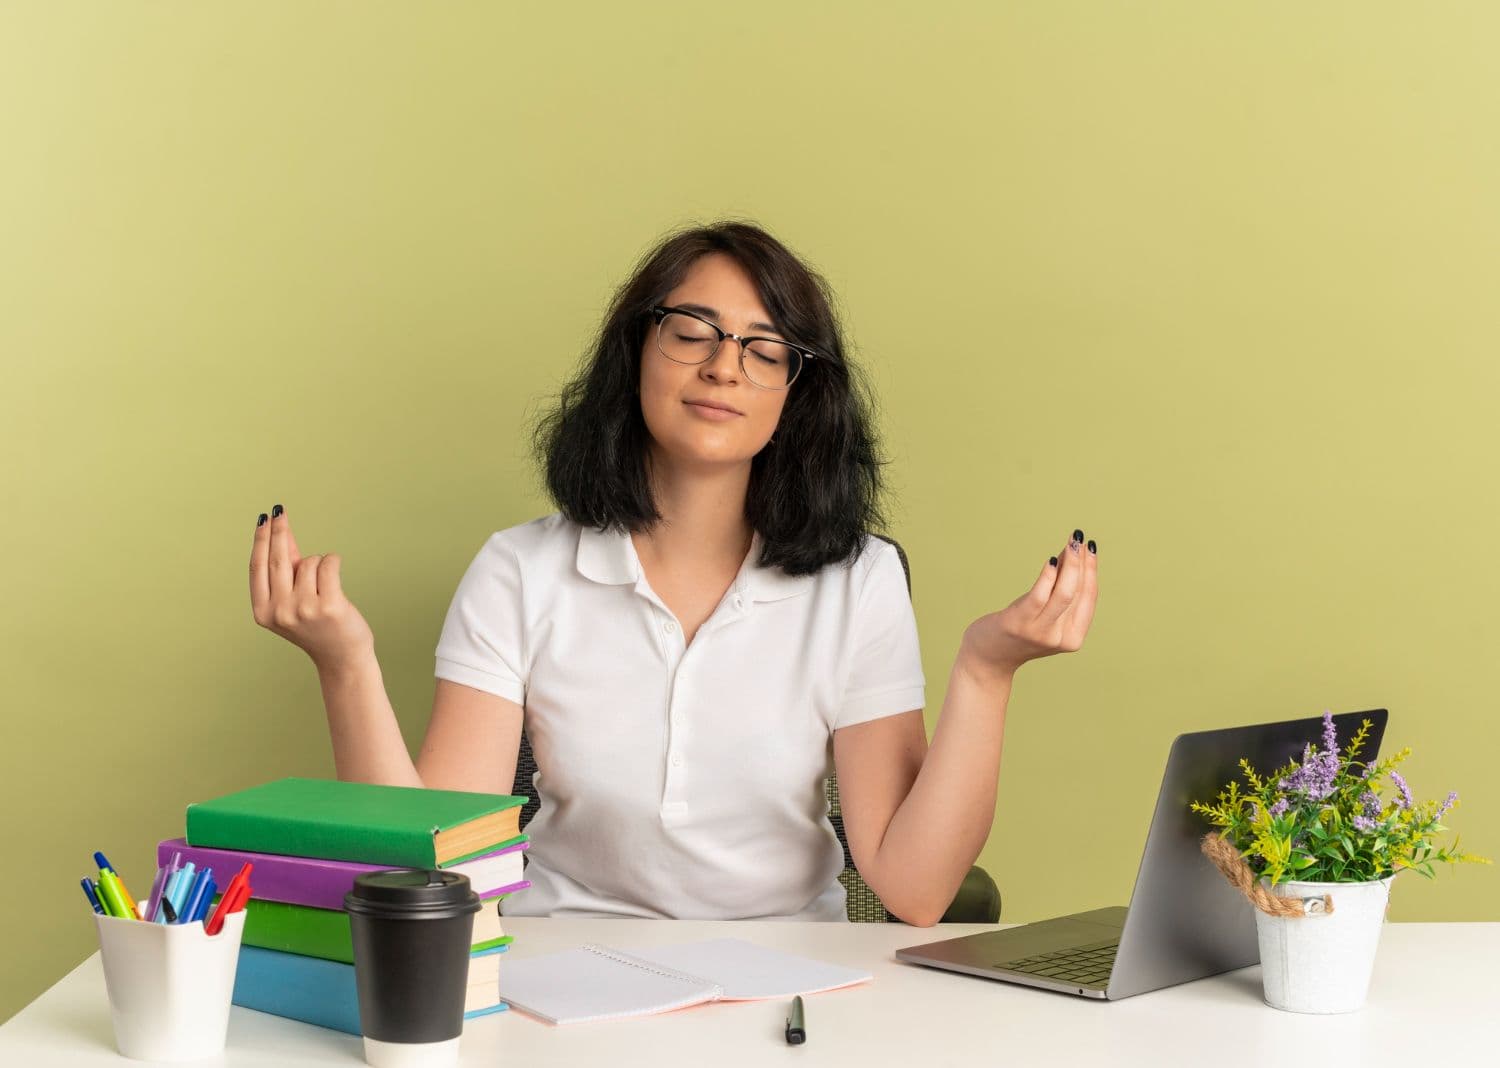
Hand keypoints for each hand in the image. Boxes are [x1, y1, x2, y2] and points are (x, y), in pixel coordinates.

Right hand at [249, 505, 373, 671]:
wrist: (341, 656)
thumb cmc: (316, 624)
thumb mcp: (290, 600)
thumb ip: (284, 570)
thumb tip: (280, 531)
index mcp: (262, 612)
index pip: (257, 567)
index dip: (260, 540)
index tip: (264, 518)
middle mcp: (279, 611)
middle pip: (277, 559)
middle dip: (279, 531)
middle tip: (280, 512)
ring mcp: (303, 609)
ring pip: (308, 562)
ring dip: (318, 563)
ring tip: (324, 585)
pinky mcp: (329, 605)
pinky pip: (329, 564)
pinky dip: (333, 562)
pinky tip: (335, 576)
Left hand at [960, 529, 1099, 677]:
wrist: (988, 658)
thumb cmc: (1019, 630)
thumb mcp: (1046, 616)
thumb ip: (1060, 593)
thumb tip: (1072, 554)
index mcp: (1073, 638)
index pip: (1089, 597)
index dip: (1091, 570)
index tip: (1090, 547)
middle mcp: (1060, 637)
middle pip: (1078, 592)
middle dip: (1082, 562)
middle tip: (1079, 538)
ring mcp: (1040, 632)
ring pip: (1064, 593)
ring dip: (1070, 564)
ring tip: (1070, 542)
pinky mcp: (1019, 624)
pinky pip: (1039, 596)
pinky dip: (1048, 576)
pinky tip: (1051, 560)